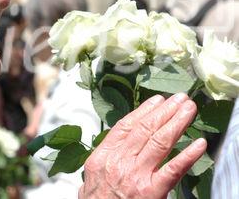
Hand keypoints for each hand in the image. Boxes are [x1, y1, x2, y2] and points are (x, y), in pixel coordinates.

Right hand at [79, 93, 206, 198]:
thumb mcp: (90, 179)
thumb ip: (102, 162)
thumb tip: (110, 149)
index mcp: (102, 157)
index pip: (125, 127)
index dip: (142, 111)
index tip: (156, 101)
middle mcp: (119, 162)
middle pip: (145, 130)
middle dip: (164, 111)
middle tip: (179, 99)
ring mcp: (136, 176)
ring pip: (160, 142)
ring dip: (177, 122)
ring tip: (188, 109)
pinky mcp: (151, 192)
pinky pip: (173, 169)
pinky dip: (187, 155)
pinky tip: (198, 144)